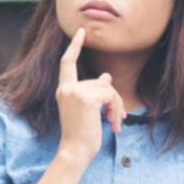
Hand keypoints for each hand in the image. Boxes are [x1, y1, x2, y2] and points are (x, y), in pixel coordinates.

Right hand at [55, 27, 125, 163]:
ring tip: (116, 123)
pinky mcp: (85, 98)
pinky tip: (114, 124)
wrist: (75, 152)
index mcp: (64, 90)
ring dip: (117, 106)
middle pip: (100, 82)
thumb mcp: (89, 111)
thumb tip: (107, 76)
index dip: (74, 46)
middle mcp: (66, 88)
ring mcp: (75, 92)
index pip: (67, 62)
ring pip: (108, 89)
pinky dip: (117, 110)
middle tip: (119, 118)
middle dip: (114, 99)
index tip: (81, 31)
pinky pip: (110, 95)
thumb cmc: (81, 135)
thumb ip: (96, 92)